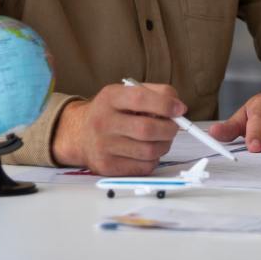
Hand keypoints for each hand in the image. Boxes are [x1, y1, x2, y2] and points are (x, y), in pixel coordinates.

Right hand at [51, 81, 182, 175]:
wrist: (80, 134)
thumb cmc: (112, 112)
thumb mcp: (127, 92)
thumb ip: (156, 93)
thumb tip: (179, 108)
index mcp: (109, 98)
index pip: (139, 98)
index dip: (165, 104)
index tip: (180, 109)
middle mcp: (102, 122)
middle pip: (146, 129)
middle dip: (169, 129)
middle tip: (172, 127)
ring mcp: (103, 146)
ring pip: (149, 151)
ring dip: (164, 145)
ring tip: (161, 139)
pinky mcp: (107, 166)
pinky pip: (144, 167)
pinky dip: (154, 159)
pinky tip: (147, 151)